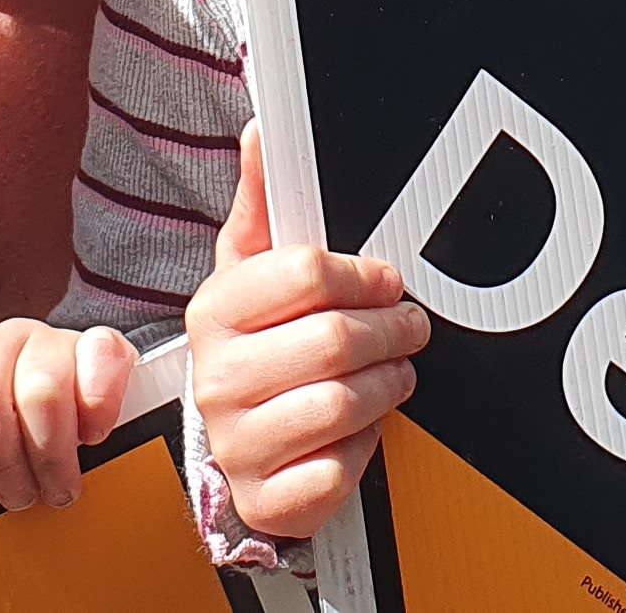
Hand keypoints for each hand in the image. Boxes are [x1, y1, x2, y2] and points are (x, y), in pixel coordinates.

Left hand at [0, 319, 136, 512]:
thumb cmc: (4, 425)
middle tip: (19, 494)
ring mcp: (47, 339)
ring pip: (39, 390)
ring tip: (57, 481)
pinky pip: (98, 362)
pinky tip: (93, 433)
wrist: (70, 388)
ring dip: (51, 455)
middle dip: (0, 464)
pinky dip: (96, 409)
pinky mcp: (99, 344)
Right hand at [187, 127, 427, 539]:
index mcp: (216, 311)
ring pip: (343, 403)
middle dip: (391, 331)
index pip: (306, 272)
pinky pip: (338, 469)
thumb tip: (261, 129)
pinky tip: (360, 432)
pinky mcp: (268, 497)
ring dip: (389, 386)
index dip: (364, 275)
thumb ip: (264, 202)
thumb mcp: (253, 275)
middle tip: (410, 327)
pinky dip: (366, 449)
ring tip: (395, 374)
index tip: (384, 281)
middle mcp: (216, 378)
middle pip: (334, 339)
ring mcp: (237, 443)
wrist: (239, 447)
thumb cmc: (257, 350)